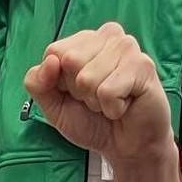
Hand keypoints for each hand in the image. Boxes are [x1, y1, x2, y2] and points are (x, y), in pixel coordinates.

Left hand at [24, 23, 173, 165]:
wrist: (126, 146)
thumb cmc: (91, 120)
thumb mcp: (53, 105)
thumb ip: (38, 83)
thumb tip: (50, 61)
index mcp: (84, 40)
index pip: (53, 52)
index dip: (59, 82)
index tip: (76, 92)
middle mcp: (107, 36)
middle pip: (69, 60)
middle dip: (78, 90)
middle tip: (96, 98)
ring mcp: (127, 47)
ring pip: (87, 78)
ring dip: (96, 100)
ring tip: (111, 101)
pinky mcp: (143, 65)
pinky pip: (108, 91)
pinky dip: (111, 108)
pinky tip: (124, 105)